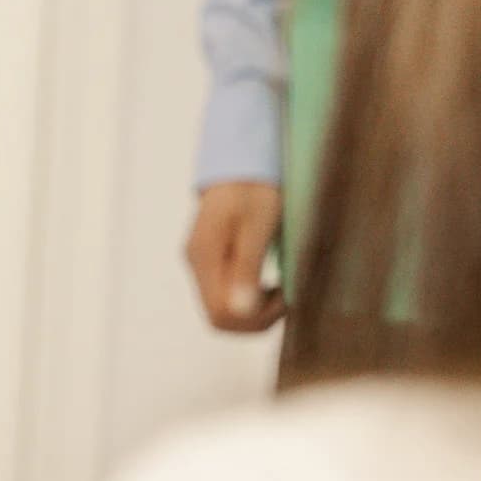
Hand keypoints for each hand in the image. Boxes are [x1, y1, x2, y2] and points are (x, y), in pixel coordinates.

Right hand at [184, 181, 286, 332]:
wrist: (242, 162)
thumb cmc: (254, 188)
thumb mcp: (257, 226)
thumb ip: (247, 268)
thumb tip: (241, 312)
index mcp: (204, 256)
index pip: (220, 314)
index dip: (254, 318)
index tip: (282, 296)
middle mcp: (196, 263)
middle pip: (218, 317)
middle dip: (254, 319)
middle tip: (284, 296)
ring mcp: (201, 262)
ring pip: (221, 310)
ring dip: (252, 311)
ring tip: (278, 290)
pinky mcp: (210, 260)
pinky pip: (224, 294)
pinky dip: (247, 299)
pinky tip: (267, 284)